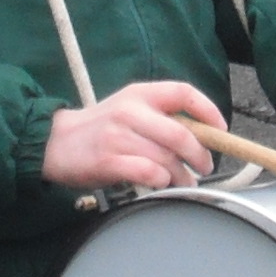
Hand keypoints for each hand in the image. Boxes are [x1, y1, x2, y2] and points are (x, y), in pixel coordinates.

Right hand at [42, 80, 222, 190]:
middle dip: (200, 155)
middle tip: (204, 167)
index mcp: (139, 93)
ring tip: (183, 182)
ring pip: (167, 158)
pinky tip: (159, 184)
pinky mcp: (108, 160)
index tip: (220, 129)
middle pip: (181, 133)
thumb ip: (160, 117)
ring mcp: (118, 136)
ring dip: (182, 176)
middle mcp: (130, 110)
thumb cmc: (99, 129)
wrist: (55, 143)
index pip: (183, 92)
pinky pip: (148, 173)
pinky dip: (160, 182)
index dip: (208, 110)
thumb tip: (202, 137)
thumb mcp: (128, 109)